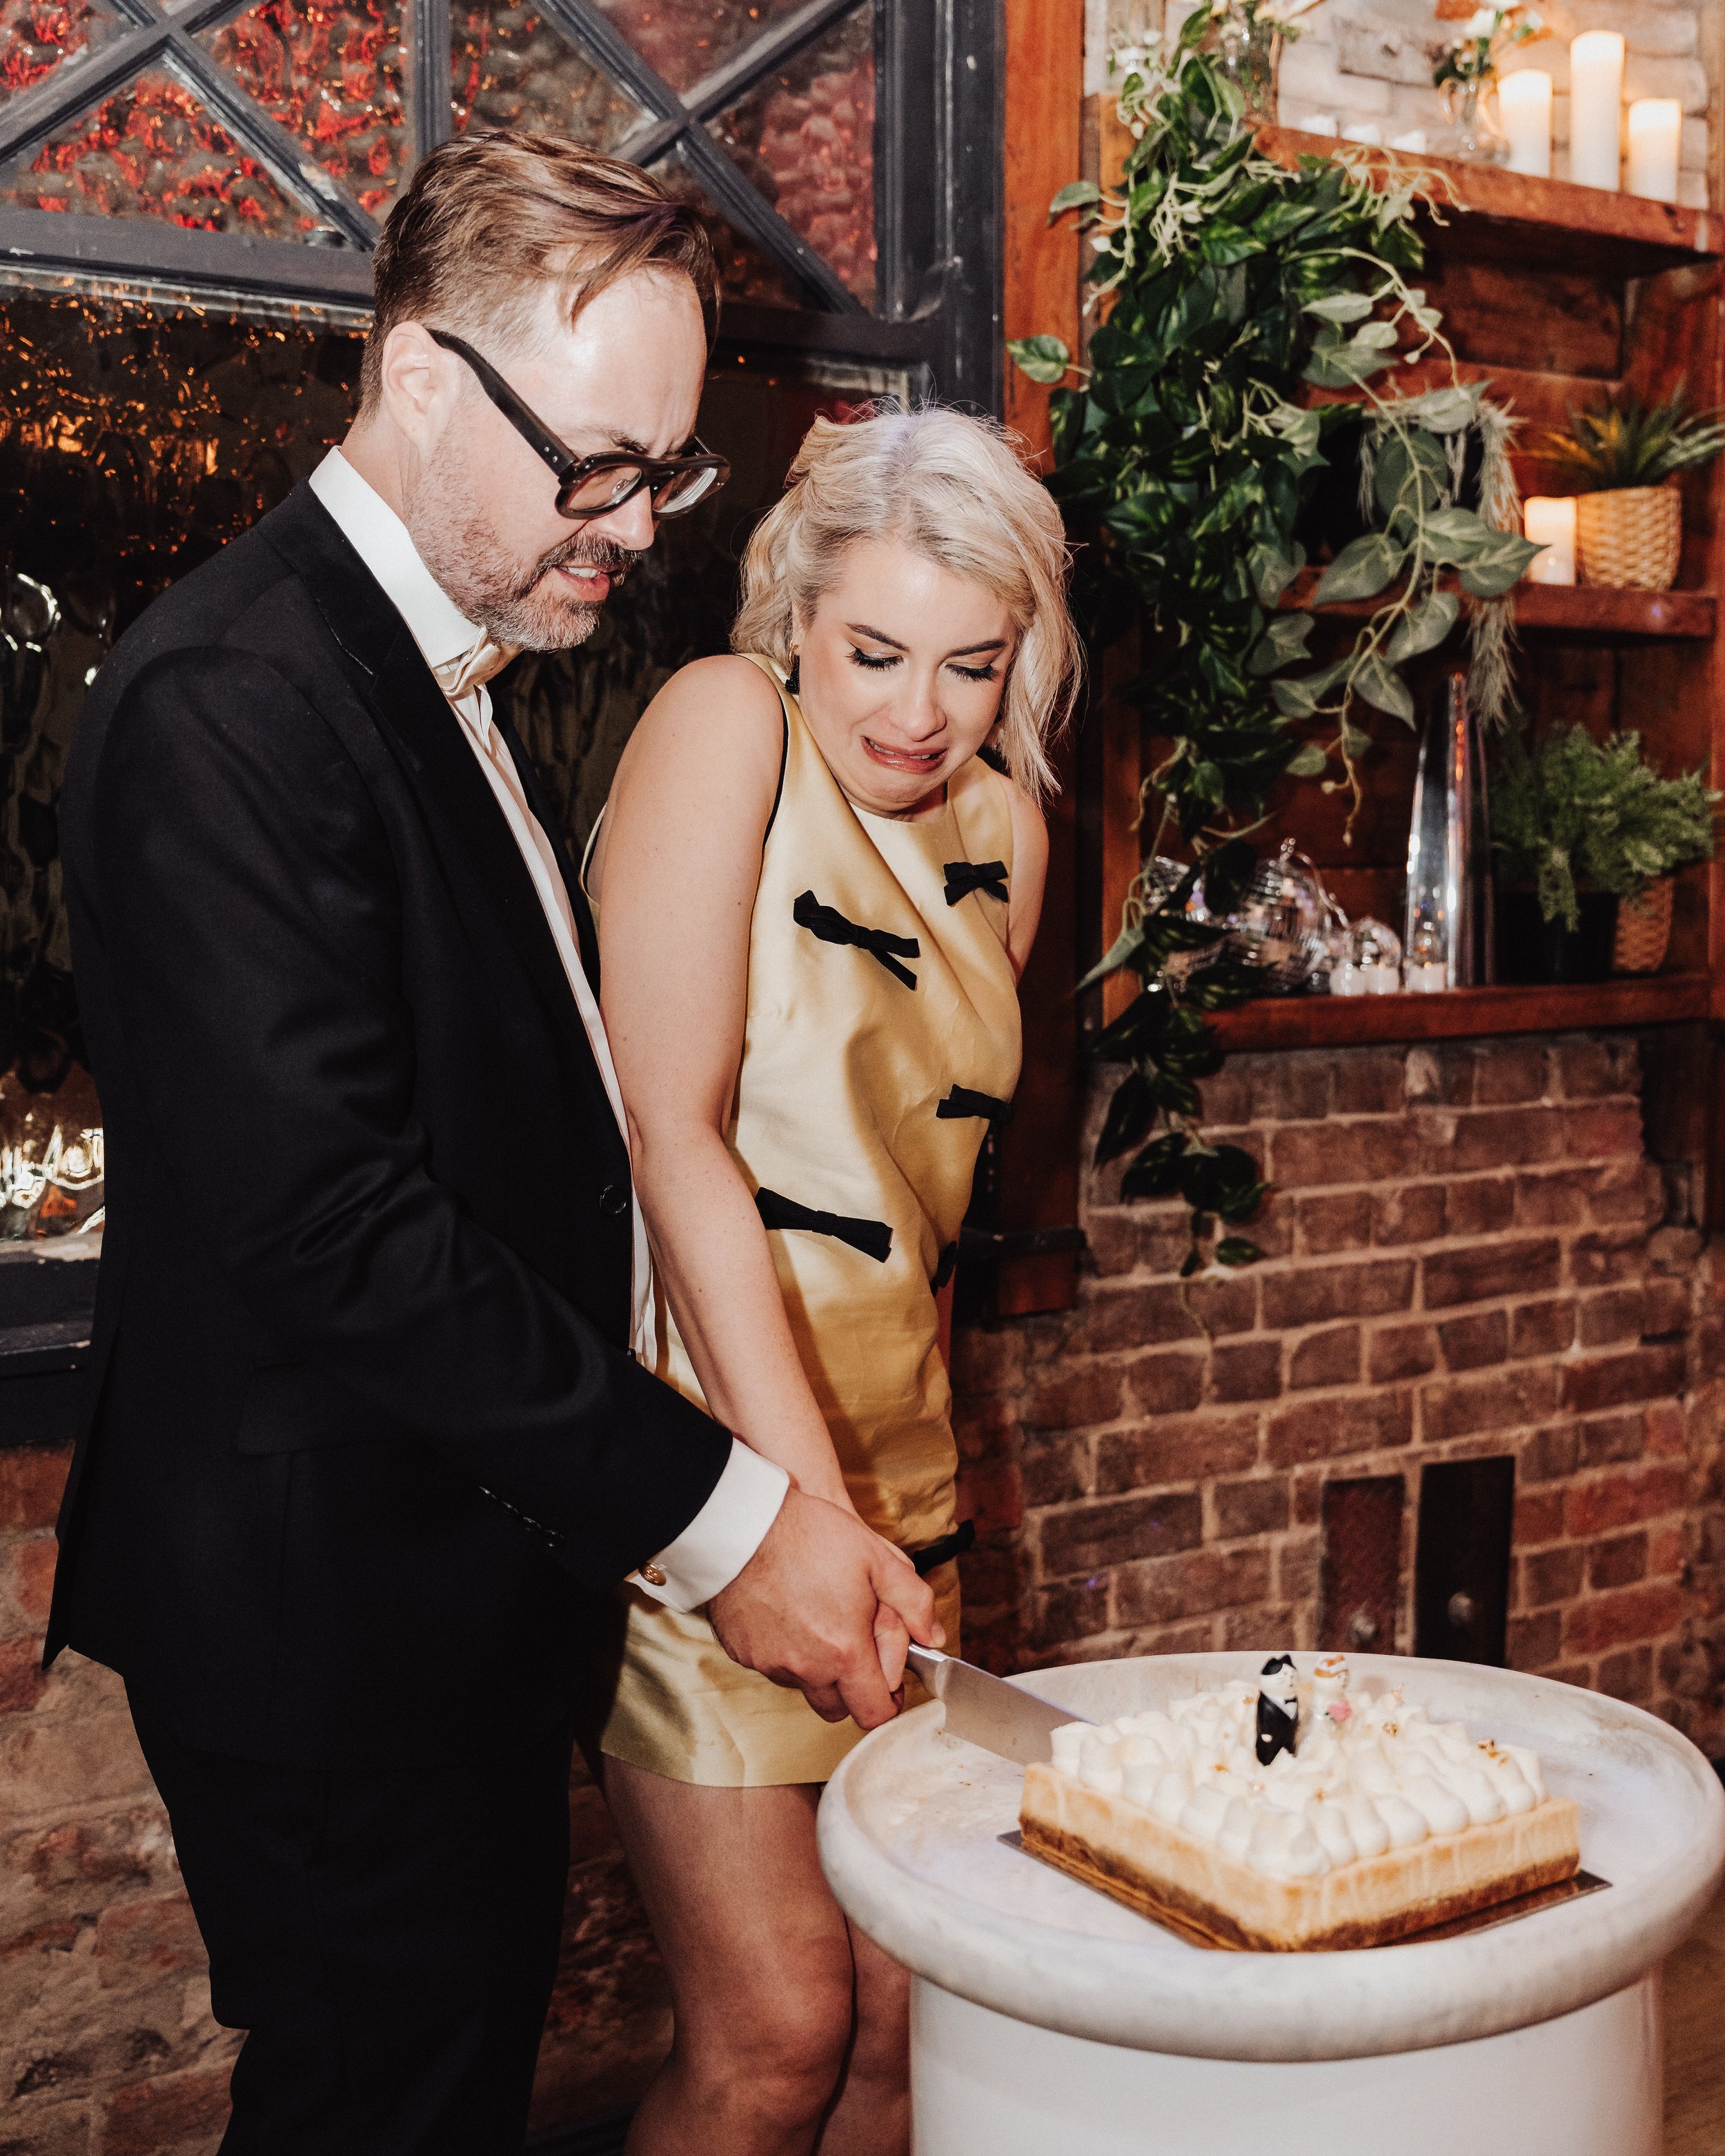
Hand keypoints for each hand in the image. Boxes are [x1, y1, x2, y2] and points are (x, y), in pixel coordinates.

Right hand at [708, 1488, 942, 1729]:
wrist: (744, 1523)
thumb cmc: (810, 1536)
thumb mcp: (877, 1558)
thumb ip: (913, 1602)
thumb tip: (933, 1636)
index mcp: (845, 1651)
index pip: (874, 1713)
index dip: (888, 1702)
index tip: (889, 1681)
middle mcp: (807, 1668)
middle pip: (838, 1709)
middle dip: (852, 1689)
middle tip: (855, 1646)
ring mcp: (771, 1663)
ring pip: (804, 1687)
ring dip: (818, 1670)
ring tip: (820, 1622)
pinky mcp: (744, 1653)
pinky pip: (773, 1667)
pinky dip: (786, 1652)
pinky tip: (788, 1615)